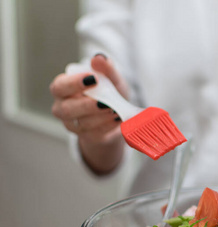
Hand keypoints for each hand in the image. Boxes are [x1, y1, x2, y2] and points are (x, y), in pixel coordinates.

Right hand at [50, 54, 128, 174]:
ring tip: (115, 110)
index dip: (73, 83)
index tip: (93, 79)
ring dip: (100, 117)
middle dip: (86, 105)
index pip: (60, 86)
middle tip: (104, 102)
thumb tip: (99, 57)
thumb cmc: (110, 92)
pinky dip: (108, 126)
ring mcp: (74, 125)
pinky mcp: (88, 137)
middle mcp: (63, 108)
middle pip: (65, 109)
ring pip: (81, 123)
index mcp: (64, 89)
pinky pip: (95, 133)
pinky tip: (117, 119)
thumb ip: (106, 69)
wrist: (118, 114)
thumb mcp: (112, 79)